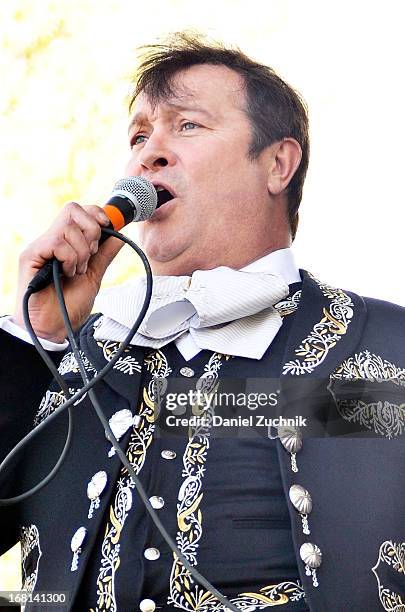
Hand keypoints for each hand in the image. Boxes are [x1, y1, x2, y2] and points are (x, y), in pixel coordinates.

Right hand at [13, 202, 122, 342]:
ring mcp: (41, 247)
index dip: (95, 213)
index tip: (108, 226)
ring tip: (76, 272)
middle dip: (91, 230)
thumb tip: (119, 234)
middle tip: (91, 255)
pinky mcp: (31, 255)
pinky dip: (70, 259)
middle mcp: (52, 240)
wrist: (54, 327)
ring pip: (69, 228)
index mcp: (66, 243)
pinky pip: (58, 243)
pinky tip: (66, 274)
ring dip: (81, 253)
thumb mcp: (94, 276)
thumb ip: (104, 255)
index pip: (78, 211)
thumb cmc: (68, 306)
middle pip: (72, 209)